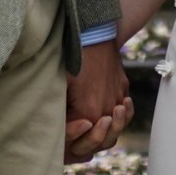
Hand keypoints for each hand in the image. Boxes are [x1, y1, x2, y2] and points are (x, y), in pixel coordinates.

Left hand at [64, 41, 132, 163]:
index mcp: (89, 112)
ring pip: (116, 125)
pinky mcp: (123, 86)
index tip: (62, 131)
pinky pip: (123, 107)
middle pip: (102, 138)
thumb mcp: (59, 85)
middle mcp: (107, 109)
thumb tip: (52, 125)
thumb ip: (58, 110)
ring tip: (99, 125)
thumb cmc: (72, 59)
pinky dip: (118, 114)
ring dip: (108, 129)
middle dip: (89, 140)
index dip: (70, 138)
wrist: (94, 34)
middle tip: (81, 133)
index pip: (81, 139)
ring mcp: (118, 98)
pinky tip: (111, 112)